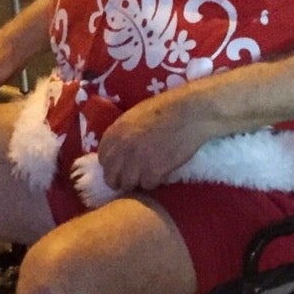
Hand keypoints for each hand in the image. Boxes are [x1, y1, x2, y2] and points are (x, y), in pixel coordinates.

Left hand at [96, 90, 211, 193]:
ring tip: (150, 175)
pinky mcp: (153, 171)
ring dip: (138, 182)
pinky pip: (148, 185)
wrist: (190, 112)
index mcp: (114, 133)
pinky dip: (155, 181)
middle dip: (121, 180)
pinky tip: (163, 172)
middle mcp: (121, 149)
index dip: (113, 165)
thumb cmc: (166, 109)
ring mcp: (136, 162)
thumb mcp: (134, 116)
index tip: (121, 168)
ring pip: (128, 184)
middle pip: (112, 177)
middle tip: (133, 179)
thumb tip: (118, 149)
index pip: (103, 159)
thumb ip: (122, 134)